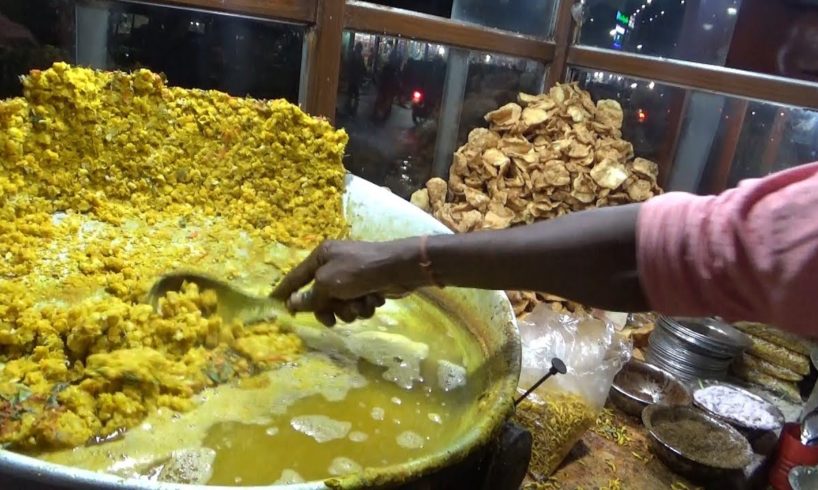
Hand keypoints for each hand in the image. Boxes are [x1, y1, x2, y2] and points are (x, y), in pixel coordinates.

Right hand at [271, 239, 422, 325]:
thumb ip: (311, 296)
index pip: (296, 276)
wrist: (400, 268)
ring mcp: (352, 277)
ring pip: (341, 305)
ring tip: (361, 304)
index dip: (285, 291)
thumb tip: (292, 303)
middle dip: (329, 309)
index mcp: (321, 256)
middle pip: (320, 297)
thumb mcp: (329, 283)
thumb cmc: (360, 270)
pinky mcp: (368, 286)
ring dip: (351, 309)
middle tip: (332, 319)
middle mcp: (335, 265)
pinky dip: (364, 305)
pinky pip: (357, 304)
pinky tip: (374, 299)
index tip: (272, 302)